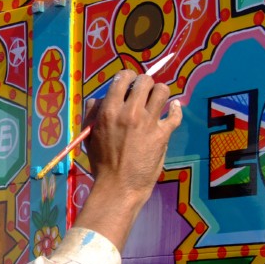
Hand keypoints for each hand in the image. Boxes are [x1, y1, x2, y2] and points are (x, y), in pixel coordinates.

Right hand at [74, 70, 181, 250]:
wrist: (119, 186)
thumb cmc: (101, 162)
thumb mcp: (89, 136)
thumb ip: (92, 113)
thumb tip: (99, 98)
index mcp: (109, 110)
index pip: (122, 78)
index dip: (128, 77)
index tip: (130, 83)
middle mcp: (130, 112)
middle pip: (145, 81)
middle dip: (145, 84)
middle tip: (143, 93)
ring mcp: (148, 122)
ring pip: (163, 91)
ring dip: (160, 93)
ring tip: (157, 101)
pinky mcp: (163, 134)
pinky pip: (175, 114)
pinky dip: (175, 109)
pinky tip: (173, 109)